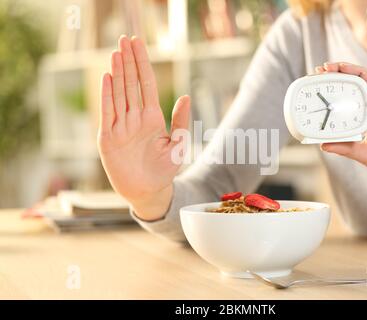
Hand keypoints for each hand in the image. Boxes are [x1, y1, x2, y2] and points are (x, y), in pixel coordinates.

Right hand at [98, 35, 190, 218]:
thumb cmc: (164, 170)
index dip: (143, 64)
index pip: (147, 84)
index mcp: (152, 118)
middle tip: (124, 39)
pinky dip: (107, 96)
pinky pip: (108, 113)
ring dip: (117, 73)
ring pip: (119, 94)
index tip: (139, 44)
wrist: (149, 191)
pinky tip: (107, 78)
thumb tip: (186, 96)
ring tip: (116, 53)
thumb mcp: (177, 145)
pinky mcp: (108, 138)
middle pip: (131, 84)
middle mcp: (135, 119)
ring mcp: (121, 127)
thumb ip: (180, 121)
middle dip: (128, 61)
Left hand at [316, 62, 366, 198]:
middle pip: (360, 82)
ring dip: (356, 72)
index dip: (337, 84)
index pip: (352, 93)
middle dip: (342, 72)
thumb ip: (343, 148)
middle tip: (322, 68)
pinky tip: (363, 75)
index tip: (319, 78)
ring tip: (338, 66)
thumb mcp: (361, 154)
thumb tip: (322, 145)